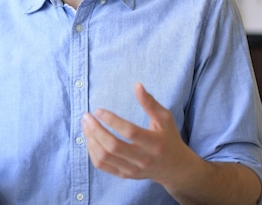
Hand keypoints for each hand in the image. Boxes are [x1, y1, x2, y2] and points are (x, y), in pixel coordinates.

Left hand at [81, 82, 198, 188]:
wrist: (176, 169)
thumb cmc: (169, 138)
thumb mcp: (165, 119)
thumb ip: (150, 103)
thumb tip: (137, 85)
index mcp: (154, 143)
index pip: (129, 132)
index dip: (112, 120)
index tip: (98, 110)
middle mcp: (143, 159)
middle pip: (113, 146)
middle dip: (95, 130)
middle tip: (86, 117)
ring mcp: (133, 169)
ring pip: (105, 157)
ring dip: (91, 140)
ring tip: (86, 125)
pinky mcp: (125, 175)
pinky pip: (103, 166)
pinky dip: (92, 152)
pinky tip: (90, 138)